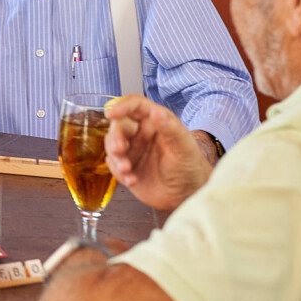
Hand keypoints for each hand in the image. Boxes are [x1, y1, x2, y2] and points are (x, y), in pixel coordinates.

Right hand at [105, 95, 211, 210]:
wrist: (188, 194)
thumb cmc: (189, 164)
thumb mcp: (183, 146)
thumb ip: (170, 129)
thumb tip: (155, 112)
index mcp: (154, 121)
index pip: (135, 106)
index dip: (122, 106)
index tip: (111, 113)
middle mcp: (139, 133)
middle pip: (118, 126)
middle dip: (115, 137)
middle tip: (119, 150)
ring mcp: (132, 151)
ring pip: (112, 146)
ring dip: (116, 158)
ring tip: (127, 170)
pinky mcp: (126, 168)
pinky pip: (114, 166)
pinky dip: (119, 173)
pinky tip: (132, 181)